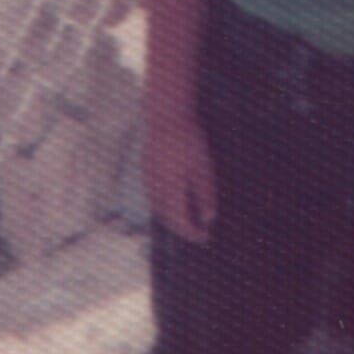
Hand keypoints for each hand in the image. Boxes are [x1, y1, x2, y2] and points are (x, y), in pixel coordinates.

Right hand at [143, 113, 218, 241]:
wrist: (166, 116)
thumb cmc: (189, 142)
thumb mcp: (203, 169)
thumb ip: (205, 195)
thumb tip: (208, 219)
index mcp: (171, 192)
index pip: (180, 223)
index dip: (192, 233)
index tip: (204, 237)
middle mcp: (156, 190)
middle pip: (167, 218)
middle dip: (181, 228)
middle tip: (197, 230)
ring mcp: (148, 179)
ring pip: (158, 208)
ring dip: (171, 217)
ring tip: (187, 217)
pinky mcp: (145, 168)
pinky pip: (153, 194)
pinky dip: (164, 203)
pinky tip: (172, 197)